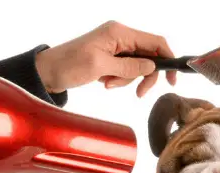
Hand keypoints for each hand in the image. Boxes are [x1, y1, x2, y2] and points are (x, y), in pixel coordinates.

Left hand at [35, 20, 176, 96]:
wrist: (47, 72)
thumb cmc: (69, 65)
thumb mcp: (101, 67)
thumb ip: (129, 67)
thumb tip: (152, 67)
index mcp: (119, 32)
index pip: (155, 42)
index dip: (167, 59)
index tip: (172, 79)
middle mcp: (119, 36)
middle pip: (148, 56)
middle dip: (144, 76)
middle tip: (139, 93)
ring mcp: (114, 46)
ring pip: (137, 66)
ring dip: (127, 79)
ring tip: (108, 84)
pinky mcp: (109, 57)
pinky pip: (124, 70)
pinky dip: (119, 79)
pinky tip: (104, 82)